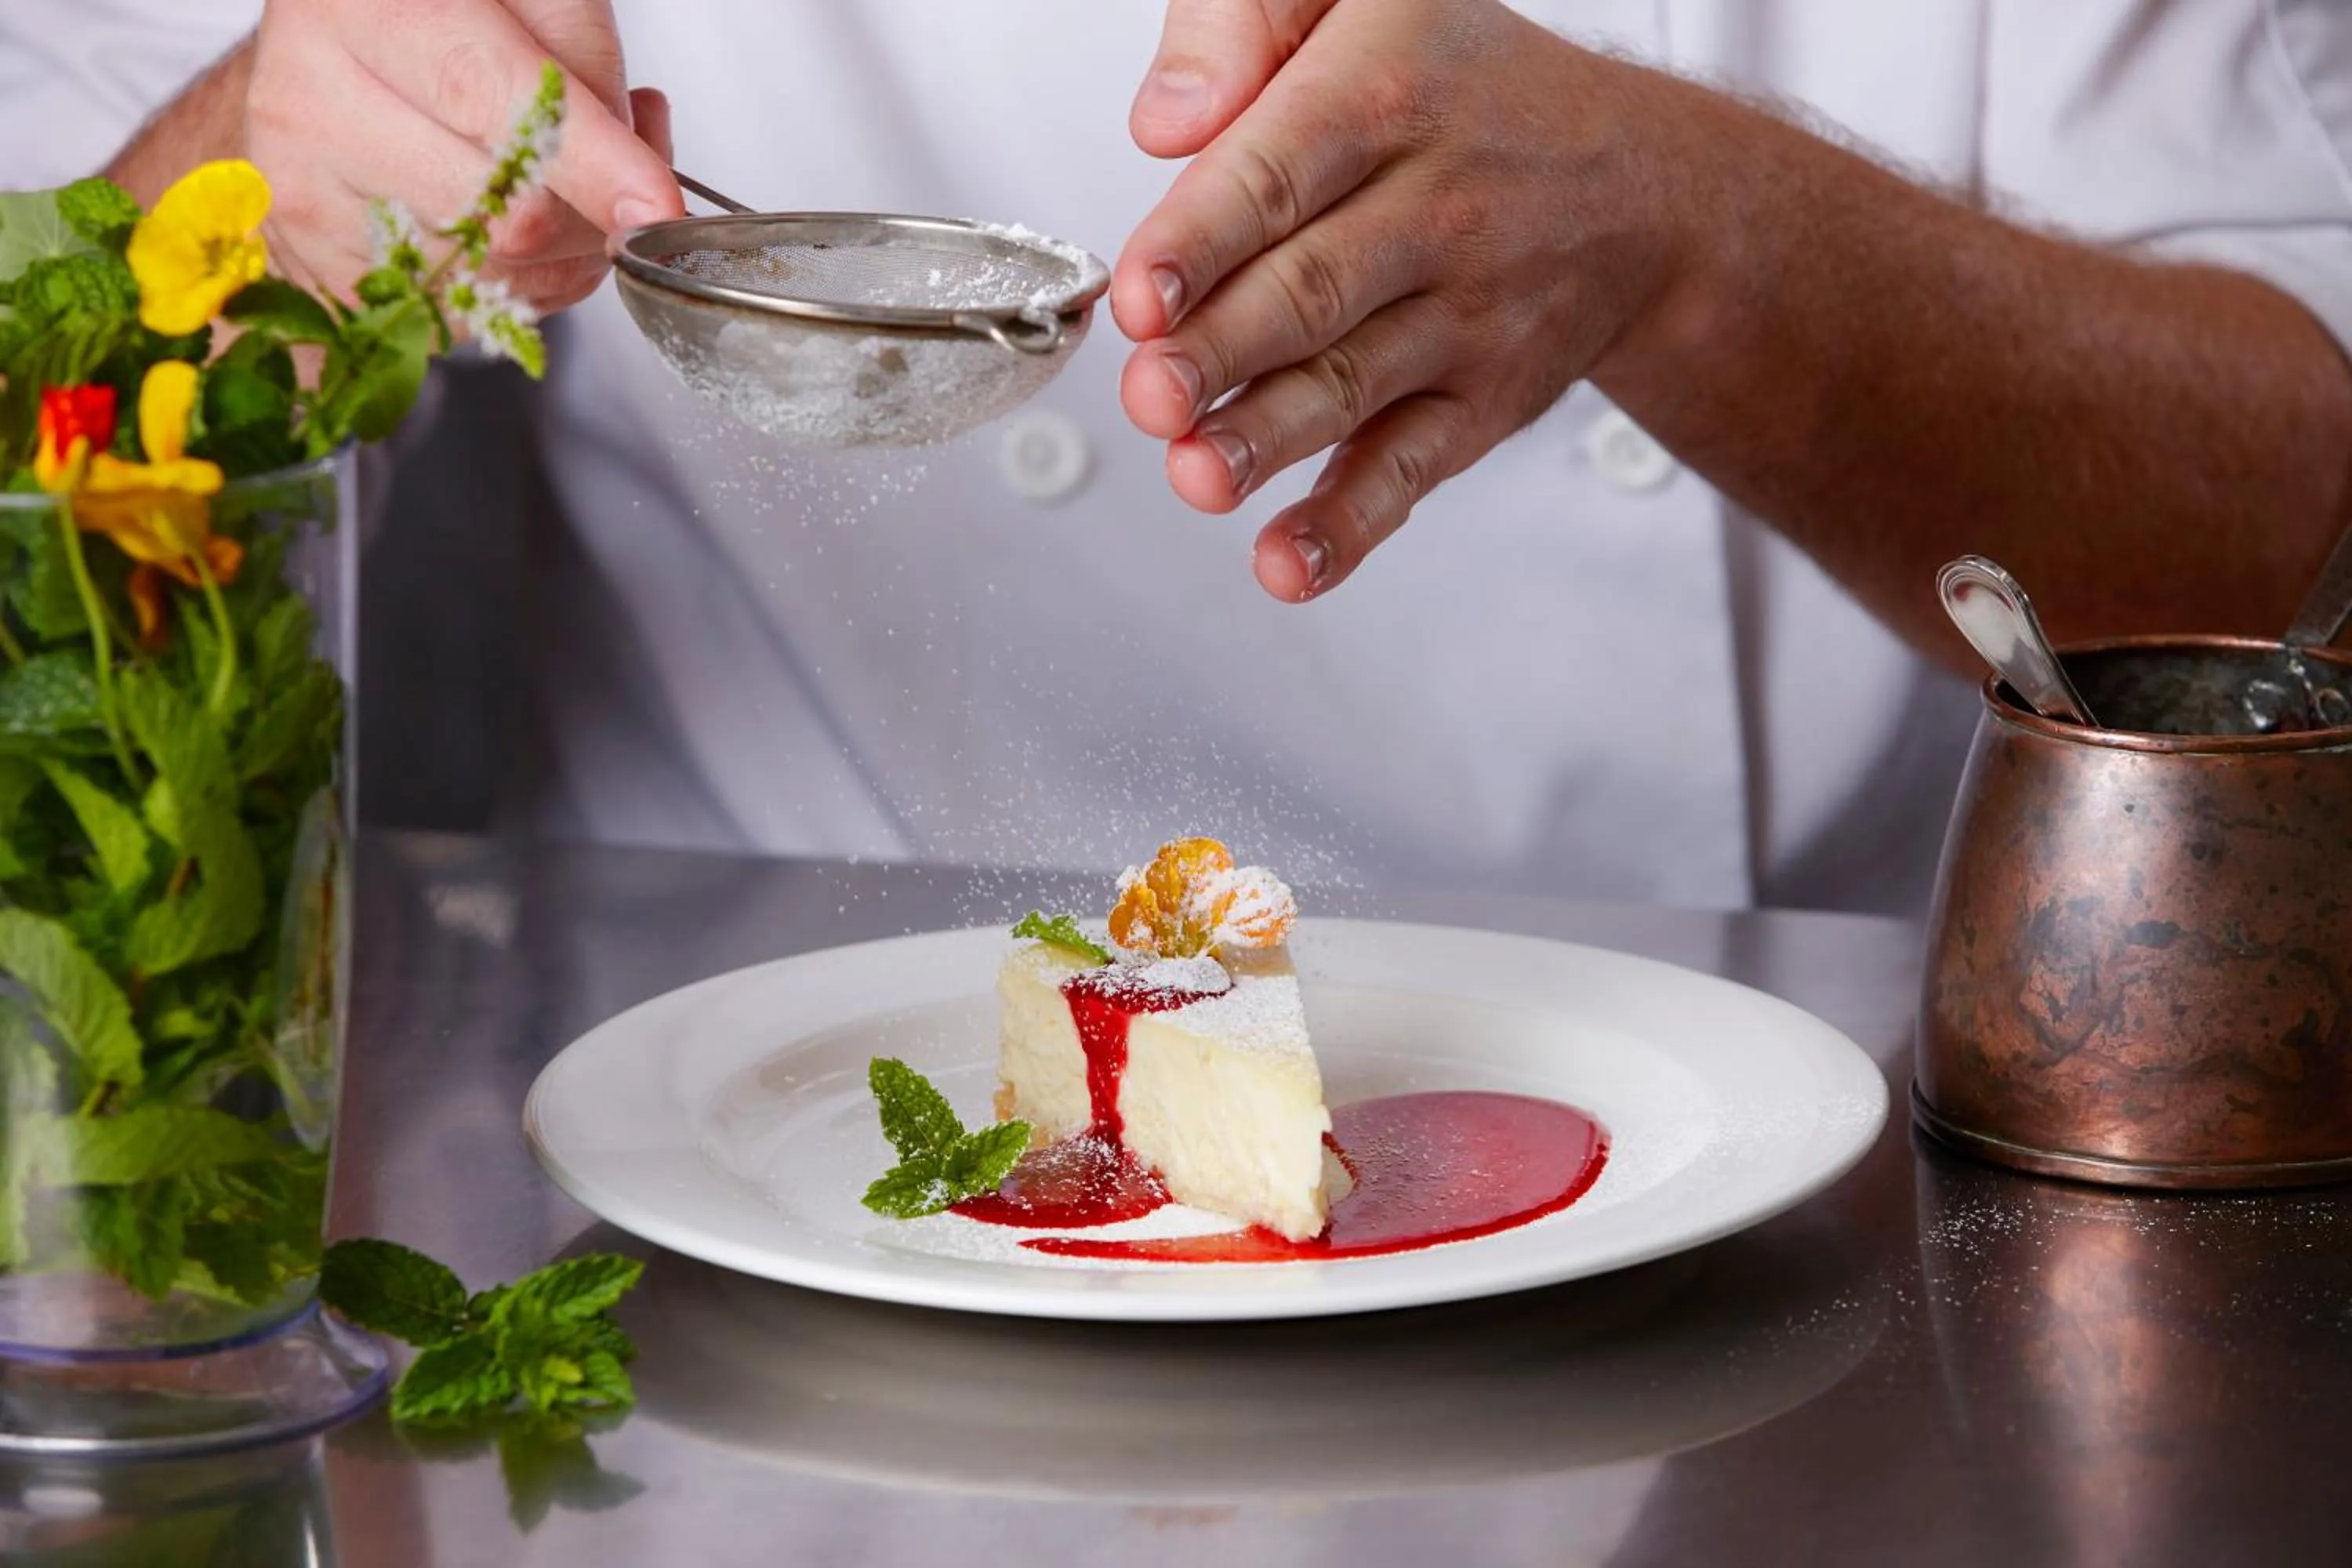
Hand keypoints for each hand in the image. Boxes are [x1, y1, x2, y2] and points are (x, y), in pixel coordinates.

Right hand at [243, 0, 683, 315]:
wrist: (339, 52)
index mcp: (360, 8)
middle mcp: (313, 105)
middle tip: (617, 169)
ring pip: (498, 280)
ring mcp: (307, 200)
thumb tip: (638, 193)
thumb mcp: (531, 1)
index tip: (659, 208)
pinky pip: (467, 317)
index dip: (592, 165)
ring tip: (559, 187)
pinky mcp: (324, 275)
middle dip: (594, 212)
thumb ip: (589, 72)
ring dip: (564, 254)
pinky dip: (519, 285)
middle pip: (507, 218)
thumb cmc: (440, 16)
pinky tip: (509, 224)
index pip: (491, 102)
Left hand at [1114, 0, 1692, 599]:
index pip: (1281, 172)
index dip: (1204, 238)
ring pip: (1350, 387)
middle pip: (1312, 292)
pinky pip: (1409, 472)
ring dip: (1267, 440)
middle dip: (1223, 353)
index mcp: (1384, 99)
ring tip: (1198, 473)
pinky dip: (1348, 526)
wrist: (1645, 191)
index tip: (1144, 290)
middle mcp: (1433, 213)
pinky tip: (1287, 561)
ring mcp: (1461, 320)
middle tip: (1154, 394)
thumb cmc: (1468, 88)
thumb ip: (1244, 21)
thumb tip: (1168, 123)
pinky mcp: (1477, 407)